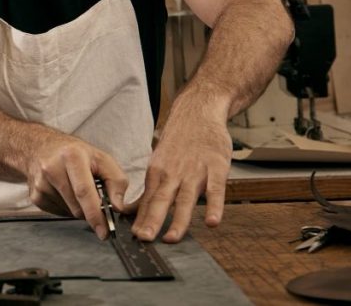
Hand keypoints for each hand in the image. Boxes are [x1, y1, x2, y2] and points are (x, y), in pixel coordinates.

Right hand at [24, 130, 128, 239]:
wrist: (40, 147)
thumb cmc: (74, 153)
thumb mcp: (101, 158)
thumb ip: (117, 181)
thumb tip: (118, 207)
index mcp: (71, 157)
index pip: (83, 191)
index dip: (95, 214)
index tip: (104, 231)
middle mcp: (52, 169)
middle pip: (77, 207)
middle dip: (90, 211)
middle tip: (95, 201)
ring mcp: (40, 184)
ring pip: (69, 212)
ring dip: (79, 208)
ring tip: (75, 188)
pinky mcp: (35, 196)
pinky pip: (59, 213)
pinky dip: (67, 207)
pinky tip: (64, 192)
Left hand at [131, 108, 231, 243]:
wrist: (198, 112)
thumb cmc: (179, 141)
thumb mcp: (159, 162)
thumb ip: (152, 189)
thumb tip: (133, 211)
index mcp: (157, 172)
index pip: (147, 200)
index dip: (141, 219)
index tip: (134, 237)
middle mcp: (173, 173)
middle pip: (161, 200)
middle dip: (151, 220)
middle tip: (144, 238)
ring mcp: (195, 171)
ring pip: (185, 199)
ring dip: (178, 220)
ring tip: (172, 238)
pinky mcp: (216, 168)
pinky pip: (216, 191)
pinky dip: (214, 206)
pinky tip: (211, 222)